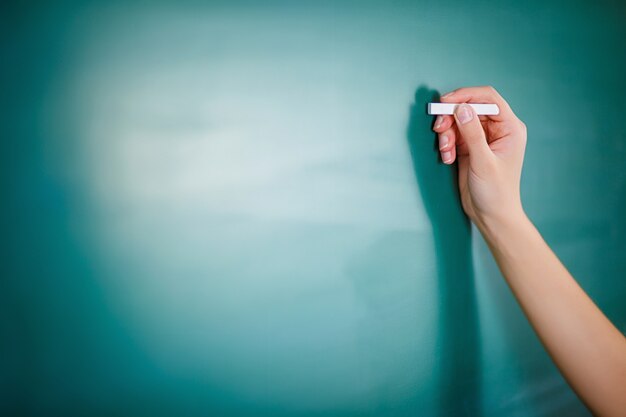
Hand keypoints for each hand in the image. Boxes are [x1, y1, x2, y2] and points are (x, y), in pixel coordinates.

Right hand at [432, 86, 526, 229]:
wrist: (491, 215)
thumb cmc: (496, 192)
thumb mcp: (483, 161)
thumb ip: (472, 133)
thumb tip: (462, 108)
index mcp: (510, 128)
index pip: (488, 99)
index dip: (466, 96)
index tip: (445, 102)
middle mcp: (497, 130)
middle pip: (469, 108)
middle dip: (451, 118)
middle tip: (439, 129)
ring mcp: (483, 138)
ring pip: (459, 122)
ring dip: (447, 133)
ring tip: (445, 150)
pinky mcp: (471, 148)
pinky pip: (454, 136)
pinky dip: (447, 144)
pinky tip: (448, 158)